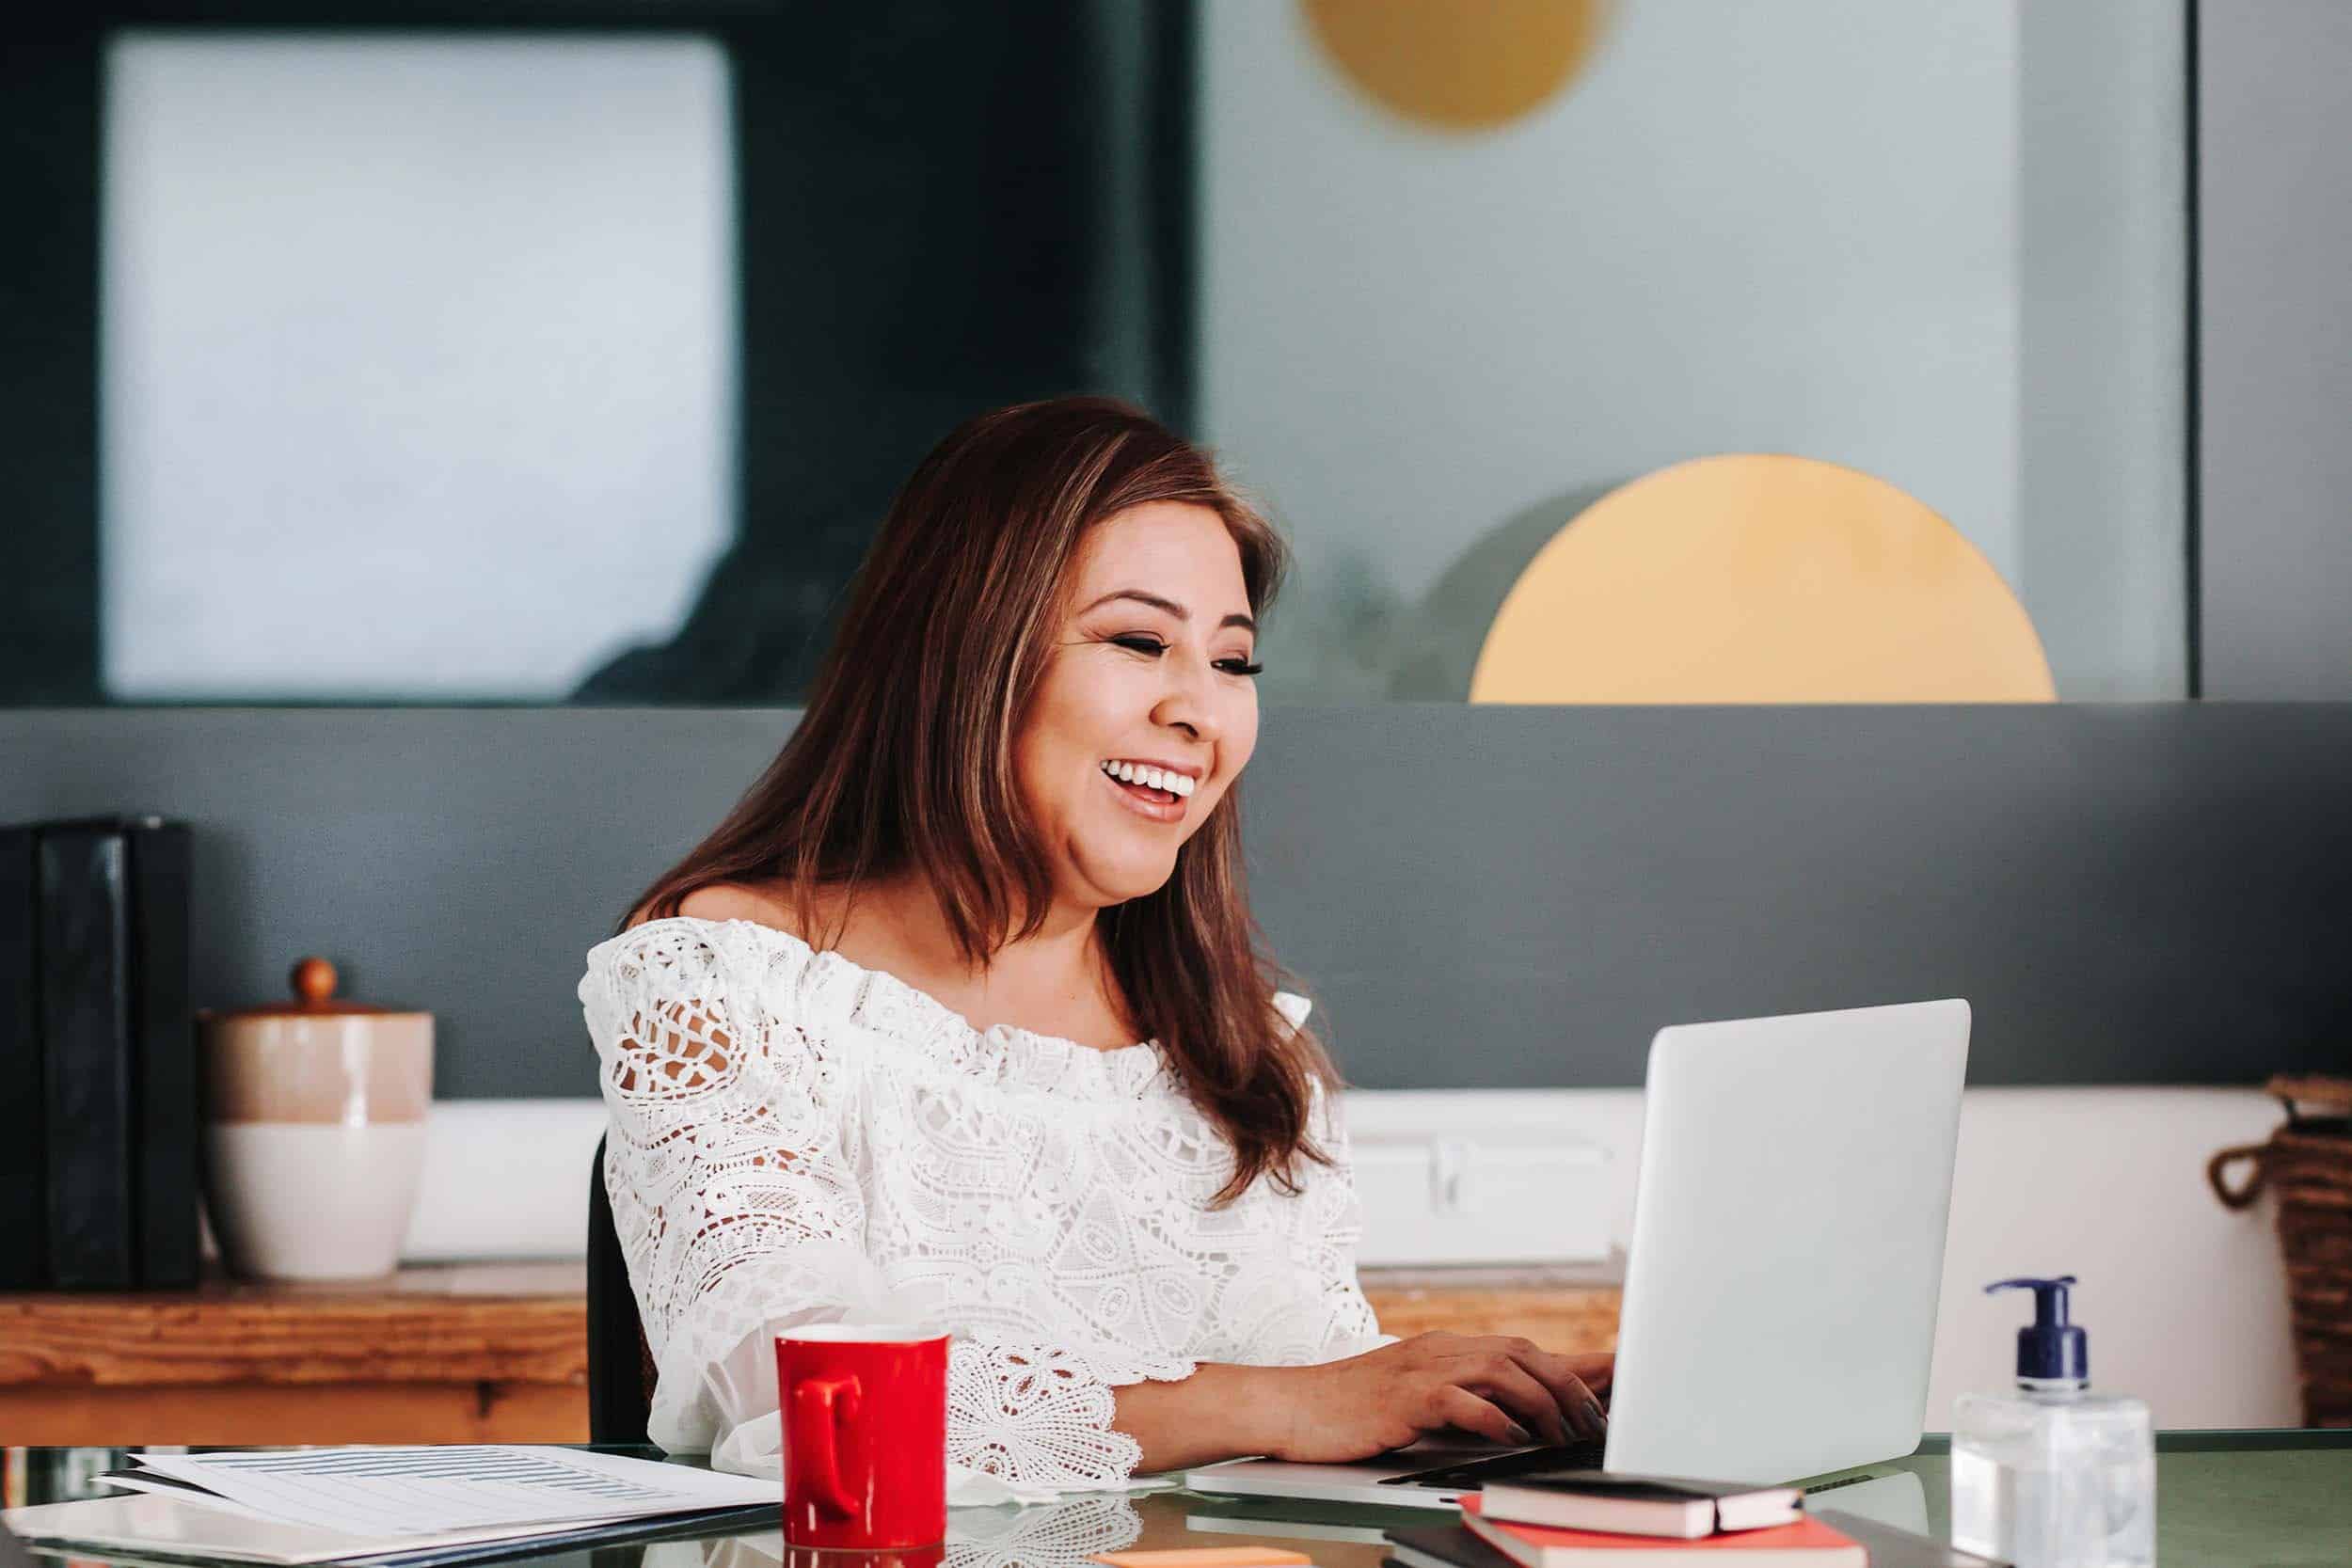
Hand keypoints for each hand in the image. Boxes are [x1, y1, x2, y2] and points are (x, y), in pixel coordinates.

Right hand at [1263, 1334, 1613, 1463]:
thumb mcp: (1415, 1400)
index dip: (1576, 1363)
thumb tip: (1515, 1422)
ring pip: (1503, 1370)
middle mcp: (1441, 1350)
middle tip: (1598, 1421)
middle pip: (1525, 1354)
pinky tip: (1511, 1436)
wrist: (1290, 1407)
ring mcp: (1422, 1370)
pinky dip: (1494, 1418)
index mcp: (1447, 1350)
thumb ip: (1462, 1402)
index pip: (1525, 1349)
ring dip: (1542, 1402)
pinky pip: (1461, 1399)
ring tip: (1564, 1433)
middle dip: (1571, 1386)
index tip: (1619, 1378)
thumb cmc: (1350, 1411)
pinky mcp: (1403, 1397)